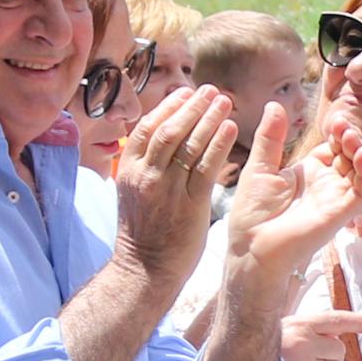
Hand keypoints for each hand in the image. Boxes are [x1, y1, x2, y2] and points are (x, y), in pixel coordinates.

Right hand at [111, 81, 237, 286]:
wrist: (145, 270)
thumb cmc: (145, 232)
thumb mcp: (135, 192)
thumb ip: (147, 166)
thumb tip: (163, 139)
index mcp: (130, 170)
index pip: (147, 129)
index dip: (168, 108)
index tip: (186, 93)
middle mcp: (146, 176)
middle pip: (169, 130)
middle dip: (191, 107)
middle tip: (210, 90)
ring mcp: (167, 190)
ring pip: (188, 145)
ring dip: (208, 119)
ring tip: (224, 101)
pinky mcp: (190, 205)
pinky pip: (206, 168)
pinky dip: (219, 144)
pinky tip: (231, 129)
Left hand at [224, 99, 361, 290]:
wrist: (250, 247)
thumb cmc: (252, 214)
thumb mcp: (260, 167)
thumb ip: (271, 137)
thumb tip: (274, 104)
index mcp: (309, 174)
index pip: (333, 147)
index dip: (337, 132)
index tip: (333, 119)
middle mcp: (326, 186)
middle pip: (350, 155)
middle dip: (350, 137)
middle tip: (341, 125)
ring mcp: (335, 200)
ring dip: (361, 151)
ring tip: (350, 137)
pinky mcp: (341, 214)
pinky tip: (361, 155)